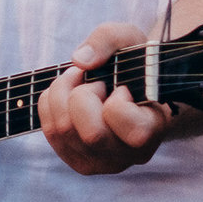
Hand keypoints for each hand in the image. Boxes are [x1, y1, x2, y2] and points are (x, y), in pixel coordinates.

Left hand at [39, 21, 175, 175]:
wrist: (127, 86)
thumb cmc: (132, 64)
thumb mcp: (128, 38)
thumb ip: (108, 39)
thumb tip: (80, 61)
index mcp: (152, 131)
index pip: (135, 131)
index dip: (120, 102)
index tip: (122, 88)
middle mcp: (128, 155)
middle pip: (92, 134)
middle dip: (84, 95)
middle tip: (95, 82)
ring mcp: (101, 163)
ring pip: (64, 131)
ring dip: (62, 94)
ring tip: (79, 82)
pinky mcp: (76, 160)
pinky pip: (50, 131)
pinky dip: (50, 103)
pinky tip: (66, 94)